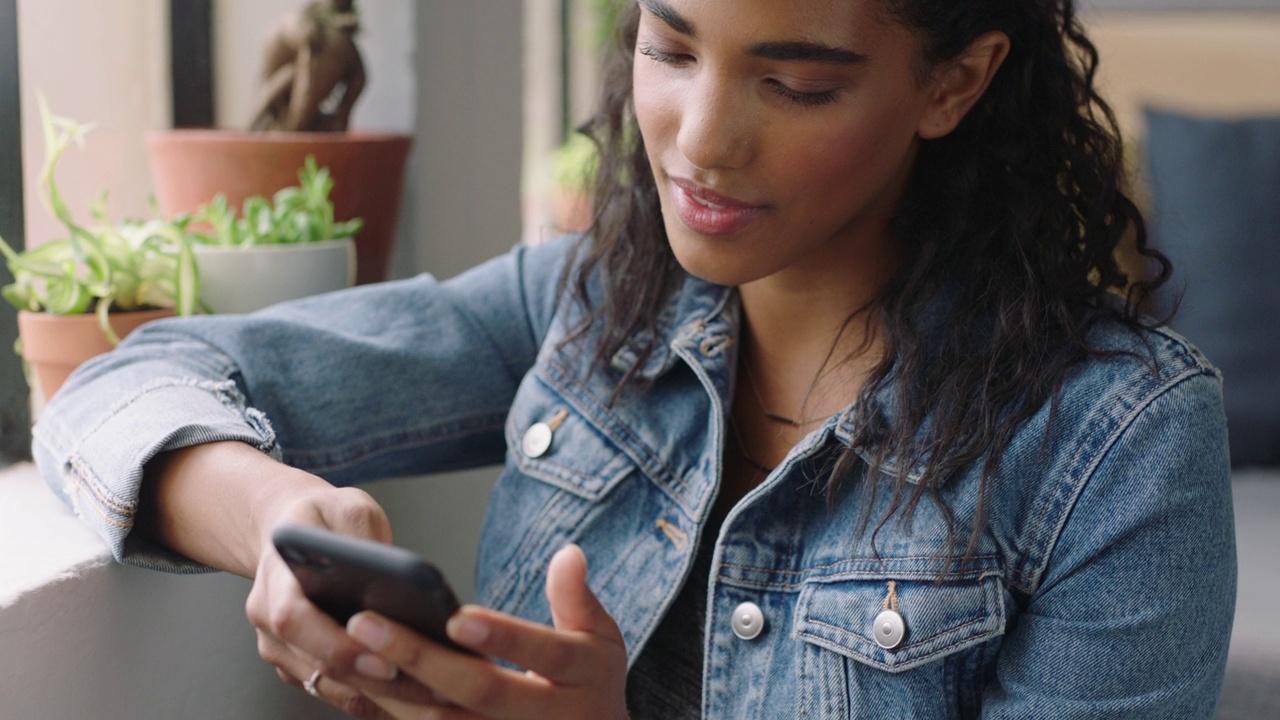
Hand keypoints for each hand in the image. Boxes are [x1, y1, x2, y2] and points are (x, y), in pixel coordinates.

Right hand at [246, 485, 429, 718]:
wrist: (291, 531)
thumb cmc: (322, 518)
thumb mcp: (348, 508)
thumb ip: (366, 538)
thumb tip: (399, 575)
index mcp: (274, 581)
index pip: (296, 622)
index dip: (340, 646)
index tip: (387, 660)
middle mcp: (270, 626)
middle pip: (321, 666)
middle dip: (379, 683)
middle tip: (434, 689)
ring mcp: (283, 652)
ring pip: (333, 688)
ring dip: (385, 699)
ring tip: (439, 698)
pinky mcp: (302, 668)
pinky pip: (340, 692)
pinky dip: (379, 699)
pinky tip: (422, 696)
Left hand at [342, 544, 630, 719]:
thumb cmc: (588, 681)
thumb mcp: (602, 638)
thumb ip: (578, 598)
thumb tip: (567, 554)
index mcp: (583, 677)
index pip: (545, 654)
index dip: (503, 636)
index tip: (457, 616)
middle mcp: (545, 718)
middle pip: (479, 691)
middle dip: (420, 657)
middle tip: (365, 620)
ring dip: (391, 688)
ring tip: (347, 648)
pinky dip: (393, 708)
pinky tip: (359, 678)